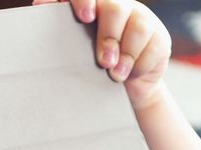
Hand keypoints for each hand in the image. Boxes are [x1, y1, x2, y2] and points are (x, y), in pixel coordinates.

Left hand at [31, 0, 171, 109]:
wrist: (125, 90)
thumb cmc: (93, 67)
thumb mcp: (76, 50)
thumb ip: (61, 29)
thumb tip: (40, 3)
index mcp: (94, 6)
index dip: (84, 0)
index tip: (85, 17)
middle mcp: (119, 6)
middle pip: (115, 8)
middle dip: (108, 37)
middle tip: (103, 62)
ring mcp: (142, 19)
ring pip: (138, 27)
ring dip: (126, 55)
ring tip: (116, 75)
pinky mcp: (160, 37)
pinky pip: (153, 47)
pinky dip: (140, 66)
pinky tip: (131, 74)